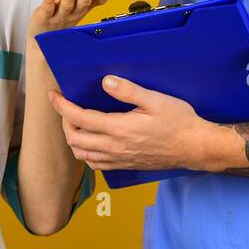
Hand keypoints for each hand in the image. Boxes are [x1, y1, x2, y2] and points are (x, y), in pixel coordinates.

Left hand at [27, 0, 124, 38]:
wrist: (43, 41)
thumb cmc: (63, 19)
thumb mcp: (82, 5)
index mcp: (83, 8)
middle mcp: (73, 12)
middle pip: (82, 3)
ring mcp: (59, 16)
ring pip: (66, 5)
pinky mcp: (44, 17)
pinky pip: (47, 8)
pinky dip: (50, 0)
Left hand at [46, 74, 217, 170]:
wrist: (195, 148)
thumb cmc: (179, 122)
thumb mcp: (156, 100)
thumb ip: (129, 91)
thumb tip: (105, 82)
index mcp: (119, 129)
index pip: (79, 118)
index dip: (62, 106)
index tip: (54, 95)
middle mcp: (114, 148)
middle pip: (74, 139)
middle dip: (64, 121)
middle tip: (66, 107)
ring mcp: (119, 160)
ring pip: (82, 155)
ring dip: (73, 139)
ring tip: (76, 123)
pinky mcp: (125, 166)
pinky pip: (96, 165)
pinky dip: (86, 154)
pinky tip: (91, 142)